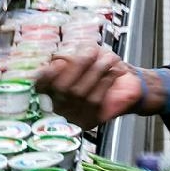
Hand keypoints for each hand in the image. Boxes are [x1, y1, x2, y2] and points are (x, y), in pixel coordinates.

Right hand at [35, 47, 169, 128]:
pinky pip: (96, 100)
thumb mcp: (87, 56)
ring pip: (80, 93)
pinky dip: (107, 81)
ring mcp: (73, 116)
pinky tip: (115, 70)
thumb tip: (59, 59)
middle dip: (78, 65)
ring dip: (96, 71)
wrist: (129, 85)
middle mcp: (59, 105)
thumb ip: (72, 56)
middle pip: (62, 88)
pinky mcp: (91, 120)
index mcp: (52, 88)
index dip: (44, 76)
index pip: (40, 85)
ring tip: (109, 58)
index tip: (56, 62)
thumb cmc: (102, 68)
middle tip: (92, 51)